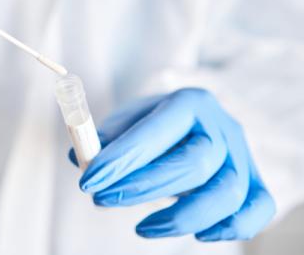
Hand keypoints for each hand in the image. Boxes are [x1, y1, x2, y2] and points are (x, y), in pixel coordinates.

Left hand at [70, 88, 274, 240]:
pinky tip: (199, 235)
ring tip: (141, 228)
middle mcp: (221, 127)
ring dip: (182, 217)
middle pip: (194, 163)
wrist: (197, 124)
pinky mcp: (256, 182)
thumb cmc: (156, 126)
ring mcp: (243, 156)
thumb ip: (104, 139)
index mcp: (189, 103)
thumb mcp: (129, 122)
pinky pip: (258, 209)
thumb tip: (79, 158)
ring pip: (227, 192)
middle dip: (143, 187)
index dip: (123, 158)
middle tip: (102, 199)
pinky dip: (232, 227)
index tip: (90, 180)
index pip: (158, 130)